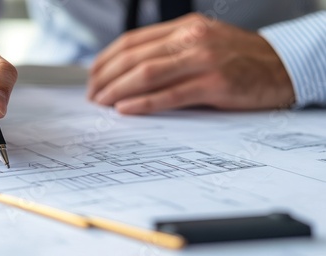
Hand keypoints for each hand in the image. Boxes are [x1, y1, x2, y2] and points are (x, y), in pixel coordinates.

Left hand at [87, 13, 293, 114]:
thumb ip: (169, 53)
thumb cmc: (238, 59)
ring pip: (147, 73)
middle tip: (92, 94)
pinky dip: (143, 102)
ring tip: (101, 102)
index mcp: (185, 27)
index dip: (106, 59)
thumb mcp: (202, 44)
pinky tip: (125, 108)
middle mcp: (192, 39)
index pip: (133, 41)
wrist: (283, 67)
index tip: (93, 76)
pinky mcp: (215, 84)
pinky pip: (170, 95)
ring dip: (117, 89)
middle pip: (135, 56)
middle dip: (105, 77)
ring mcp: (204, 60)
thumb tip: (128, 75)